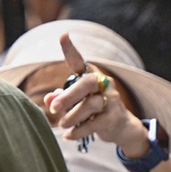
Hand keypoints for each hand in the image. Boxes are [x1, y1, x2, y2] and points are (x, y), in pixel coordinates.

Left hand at [45, 34, 151, 157]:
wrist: (121, 127)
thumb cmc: (94, 111)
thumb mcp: (76, 103)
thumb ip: (61, 99)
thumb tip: (49, 100)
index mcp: (91, 76)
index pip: (80, 61)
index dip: (70, 49)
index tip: (63, 35)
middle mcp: (103, 84)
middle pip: (86, 84)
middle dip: (68, 96)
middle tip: (53, 109)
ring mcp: (112, 99)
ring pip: (90, 105)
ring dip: (72, 117)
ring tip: (62, 125)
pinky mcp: (115, 117)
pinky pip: (95, 124)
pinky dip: (79, 131)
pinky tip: (69, 136)